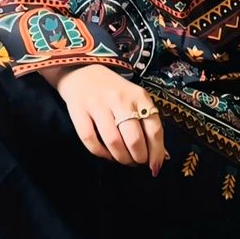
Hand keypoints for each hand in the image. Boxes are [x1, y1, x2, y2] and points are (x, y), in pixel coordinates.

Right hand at [39, 64, 166, 174]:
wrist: (82, 72)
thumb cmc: (114, 91)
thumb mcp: (135, 100)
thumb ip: (148, 124)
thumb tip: (161, 156)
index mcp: (139, 96)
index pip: (154, 129)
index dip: (156, 152)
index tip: (154, 166)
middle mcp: (120, 99)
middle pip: (134, 139)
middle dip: (138, 158)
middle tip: (137, 163)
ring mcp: (98, 105)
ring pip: (113, 142)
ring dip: (121, 158)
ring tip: (124, 160)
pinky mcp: (78, 111)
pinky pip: (91, 140)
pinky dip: (101, 153)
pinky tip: (107, 155)